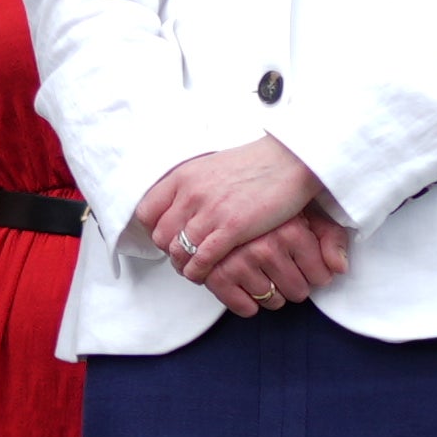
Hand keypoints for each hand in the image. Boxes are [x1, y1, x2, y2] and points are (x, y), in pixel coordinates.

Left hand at [133, 135, 337, 315]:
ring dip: (183, 266)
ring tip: (193, 271)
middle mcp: (190, 193)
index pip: (147, 213)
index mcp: (183, 176)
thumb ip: (191, 186)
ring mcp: (210, 211)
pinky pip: (202, 259)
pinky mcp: (232, 227)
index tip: (167, 238)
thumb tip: (178, 206)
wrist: (289, 161)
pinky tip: (204, 275)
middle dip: (169, 251)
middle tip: (183, 257)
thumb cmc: (254, 165)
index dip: (154, 230)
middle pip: (161, 236)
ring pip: (179, 251)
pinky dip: (198, 272)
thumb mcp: (210, 168)